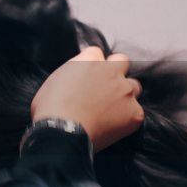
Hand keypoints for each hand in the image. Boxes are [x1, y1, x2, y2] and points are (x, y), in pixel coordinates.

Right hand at [30, 45, 144, 152]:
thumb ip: (72, 73)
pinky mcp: (134, 112)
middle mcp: (111, 71)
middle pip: (122, 61)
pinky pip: (136, 113)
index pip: (97, 53)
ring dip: (125, 95)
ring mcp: (125, 91)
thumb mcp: (54, 81)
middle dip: (116, 71)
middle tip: (105, 88)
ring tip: (111, 111)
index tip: (88, 77)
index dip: (93, 66)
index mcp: (90, 60)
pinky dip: (127, 119)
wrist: (62, 133)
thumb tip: (76, 78)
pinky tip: (112, 128)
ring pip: (134, 86)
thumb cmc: (51, 110)